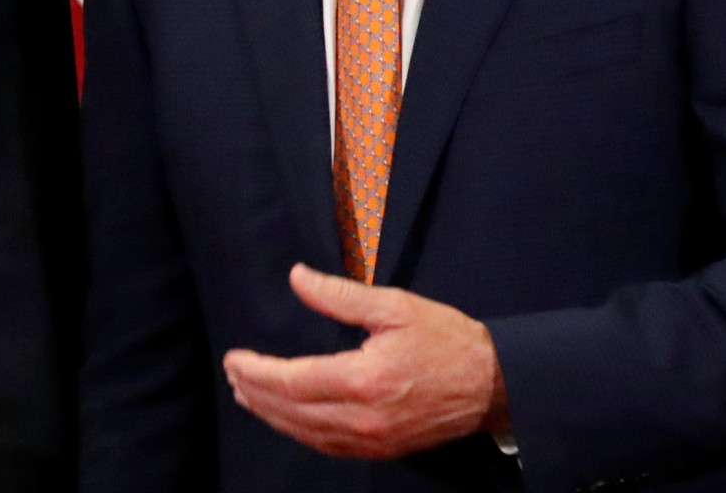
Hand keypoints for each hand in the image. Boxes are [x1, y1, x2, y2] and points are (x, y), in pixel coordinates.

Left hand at [222, 263, 508, 460]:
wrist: (492, 384)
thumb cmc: (446, 339)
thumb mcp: (394, 305)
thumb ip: (339, 295)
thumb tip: (297, 277)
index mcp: (365, 378)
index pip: (294, 380)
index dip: (258, 372)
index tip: (234, 358)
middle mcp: (364, 417)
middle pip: (293, 411)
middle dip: (256, 393)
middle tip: (232, 375)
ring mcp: (373, 439)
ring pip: (306, 432)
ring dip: (272, 414)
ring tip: (247, 394)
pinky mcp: (381, 449)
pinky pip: (328, 445)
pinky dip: (299, 431)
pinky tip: (286, 418)